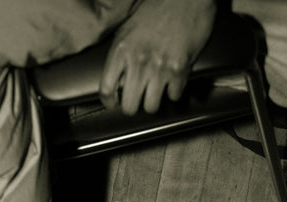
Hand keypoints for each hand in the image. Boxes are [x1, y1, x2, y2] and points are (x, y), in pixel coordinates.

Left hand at [99, 0, 215, 114]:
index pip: (106, 89)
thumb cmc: (158, 8)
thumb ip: (122, 55)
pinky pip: (173, 96)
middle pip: (129, 106)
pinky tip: (173, 80)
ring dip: (154, 101)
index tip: (114, 103)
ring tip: (156, 90)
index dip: (109, 102)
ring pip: (151, 107)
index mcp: (122, 50)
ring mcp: (159, 67)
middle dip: (133, 106)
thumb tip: (119, 80)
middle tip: (137, 99)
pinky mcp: (180, 69)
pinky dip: (174, 91)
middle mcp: (138, 61)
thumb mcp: (129, 29)